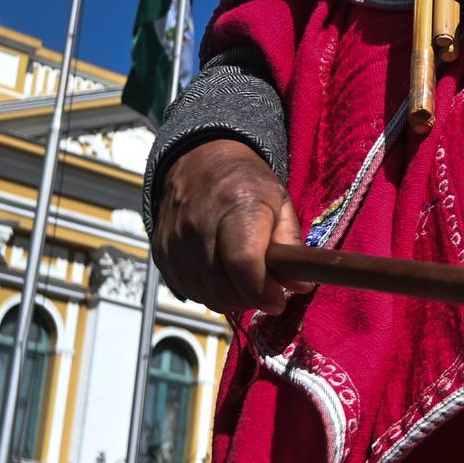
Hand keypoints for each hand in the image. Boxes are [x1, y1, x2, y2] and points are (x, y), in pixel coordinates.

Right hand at [154, 138, 313, 315]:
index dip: (262, 290)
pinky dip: (208, 291)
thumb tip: (301, 286)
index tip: (278, 300)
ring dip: (230, 297)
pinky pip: (188, 291)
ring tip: (242, 277)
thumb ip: (290, 244)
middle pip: (225, 289)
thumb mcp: (279, 202)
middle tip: (263, 287)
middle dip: (250, 298)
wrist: (199, 162)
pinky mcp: (162, 254)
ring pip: (207, 297)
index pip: (244, 263)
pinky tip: (220, 273)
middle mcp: (200, 225)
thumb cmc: (245, 183)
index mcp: (238, 207)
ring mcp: (176, 241)